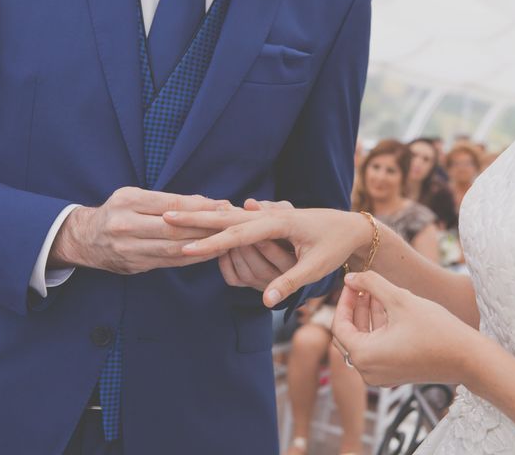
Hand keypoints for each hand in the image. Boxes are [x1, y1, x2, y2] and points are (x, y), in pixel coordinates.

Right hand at [49, 187, 228, 273]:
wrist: (85, 239)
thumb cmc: (117, 212)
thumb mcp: (135, 196)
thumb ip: (168, 201)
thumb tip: (208, 203)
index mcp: (127, 201)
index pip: (171, 204)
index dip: (200, 206)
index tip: (224, 205)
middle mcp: (126, 225)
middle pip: (175, 228)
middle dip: (207, 226)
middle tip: (232, 224)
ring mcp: (129, 248)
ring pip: (174, 248)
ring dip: (204, 245)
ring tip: (227, 240)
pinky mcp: (135, 266)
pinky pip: (169, 262)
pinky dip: (192, 258)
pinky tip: (209, 253)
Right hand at [163, 207, 371, 306]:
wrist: (350, 226)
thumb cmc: (335, 245)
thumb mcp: (317, 266)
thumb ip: (290, 282)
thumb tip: (265, 302)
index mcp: (279, 223)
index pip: (238, 234)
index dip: (211, 242)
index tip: (185, 246)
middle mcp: (268, 214)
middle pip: (224, 216)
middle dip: (194, 217)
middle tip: (164, 215)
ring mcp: (266, 213)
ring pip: (227, 214)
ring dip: (199, 214)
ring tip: (172, 213)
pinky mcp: (266, 216)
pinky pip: (235, 216)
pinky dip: (214, 216)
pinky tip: (197, 216)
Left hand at [331, 271, 479, 386]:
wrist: (470, 359)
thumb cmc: (436, 330)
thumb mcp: (400, 299)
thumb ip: (371, 284)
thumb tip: (350, 278)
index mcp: (363, 356)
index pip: (339, 325)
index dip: (344, 301)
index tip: (352, 283)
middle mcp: (368, 371)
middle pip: (349, 334)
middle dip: (354, 308)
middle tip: (361, 285)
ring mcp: (381, 375)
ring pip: (363, 341)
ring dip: (367, 316)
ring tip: (375, 291)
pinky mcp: (394, 374)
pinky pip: (376, 349)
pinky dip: (378, 329)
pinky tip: (388, 307)